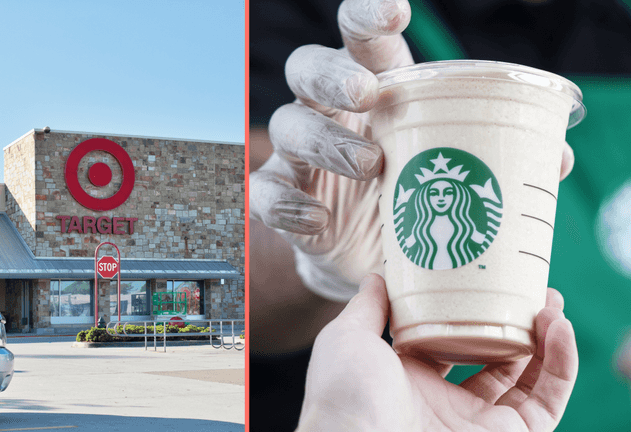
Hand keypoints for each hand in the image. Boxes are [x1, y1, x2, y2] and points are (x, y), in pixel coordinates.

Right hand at [248, 0, 574, 301]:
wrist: (372, 258)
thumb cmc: (413, 196)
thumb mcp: (448, 167)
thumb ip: (492, 155)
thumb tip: (556, 156)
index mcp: (373, 89)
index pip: (358, 38)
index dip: (367, 17)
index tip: (394, 14)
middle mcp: (329, 112)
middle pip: (307, 68)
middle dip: (331, 75)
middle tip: (366, 94)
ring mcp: (302, 156)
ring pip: (288, 126)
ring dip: (324, 141)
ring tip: (370, 165)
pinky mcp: (285, 198)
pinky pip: (266, 191)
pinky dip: (288, 204)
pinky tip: (318, 218)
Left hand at [296, 275, 578, 431]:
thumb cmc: (346, 397)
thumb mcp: (348, 339)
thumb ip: (367, 308)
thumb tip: (378, 275)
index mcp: (409, 375)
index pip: (450, 339)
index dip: (472, 312)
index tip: (488, 280)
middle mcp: (445, 399)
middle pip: (495, 356)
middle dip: (517, 323)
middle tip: (532, 290)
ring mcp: (478, 421)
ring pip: (527, 377)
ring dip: (546, 338)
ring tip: (551, 303)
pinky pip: (547, 402)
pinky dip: (561, 366)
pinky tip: (558, 329)